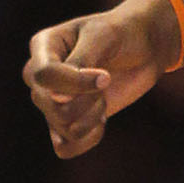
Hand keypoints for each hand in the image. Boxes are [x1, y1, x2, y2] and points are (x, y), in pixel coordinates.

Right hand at [24, 0, 179, 157]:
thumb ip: (80, 62)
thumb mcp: (103, 37)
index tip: (106, 77)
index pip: (44, 76)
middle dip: (89, 100)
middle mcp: (40, 77)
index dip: (75, 84)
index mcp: (43, 47)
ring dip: (93, 117)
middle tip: (106, 81)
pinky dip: (87, 139)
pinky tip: (101, 121)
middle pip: (53, 107)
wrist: (143, 48)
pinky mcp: (65, 122)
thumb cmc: (122, 33)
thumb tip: (57, 98)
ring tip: (102, 97)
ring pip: (64, 128)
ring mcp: (51, 101)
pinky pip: (65, 148)